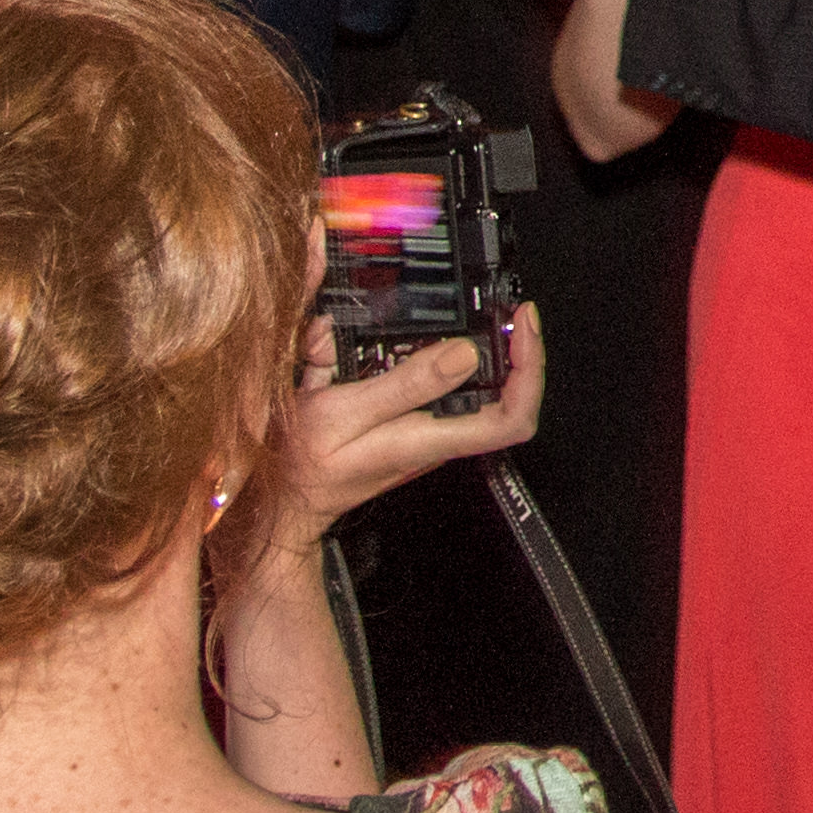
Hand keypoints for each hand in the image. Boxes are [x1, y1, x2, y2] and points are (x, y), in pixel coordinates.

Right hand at [251, 309, 547, 564]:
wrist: (280, 501)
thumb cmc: (301, 466)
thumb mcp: (343, 413)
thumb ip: (404, 385)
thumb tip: (464, 355)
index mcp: (429, 439)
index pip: (512, 419)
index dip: (531, 371)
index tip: (523, 325)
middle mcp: (437, 439)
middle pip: (507, 400)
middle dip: (518, 351)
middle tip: (512, 311)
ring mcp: (425, 433)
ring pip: (481, 393)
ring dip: (492, 351)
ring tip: (490, 314)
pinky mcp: (409, 425)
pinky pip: (448, 389)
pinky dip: (455, 355)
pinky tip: (444, 332)